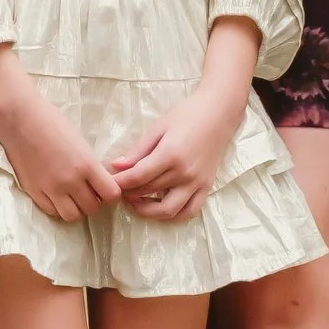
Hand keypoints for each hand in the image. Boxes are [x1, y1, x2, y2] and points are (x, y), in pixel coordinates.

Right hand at [0, 46, 121, 223]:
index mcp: (86, 164)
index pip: (111, 194)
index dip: (112, 194)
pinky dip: (58, 207)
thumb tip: (99, 182)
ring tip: (73, 195)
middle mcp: (70, 181)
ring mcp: (51, 189)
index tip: (107, 188)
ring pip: (73, 216)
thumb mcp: (79, 141)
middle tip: (89, 190)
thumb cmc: (51, 121)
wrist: (19, 118)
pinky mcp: (34, 192)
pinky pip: (52, 212)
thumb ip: (90, 164)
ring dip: (77, 208)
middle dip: (95, 201)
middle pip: (93, 208)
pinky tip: (57, 194)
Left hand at [109, 54, 252, 223]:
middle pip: (149, 192)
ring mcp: (197, 183)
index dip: (120, 183)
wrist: (218, 113)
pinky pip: (189, 211)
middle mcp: (184, 173)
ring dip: (148, 211)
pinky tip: (159, 208)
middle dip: (129, 193)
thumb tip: (116, 166)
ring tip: (135, 202)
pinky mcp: (206, 187)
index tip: (109, 183)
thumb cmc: (187, 115)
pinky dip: (173, 216)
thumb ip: (138, 150)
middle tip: (118, 189)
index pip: (138, 177)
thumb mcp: (159, 127)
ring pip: (168, 210)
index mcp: (170, 154)